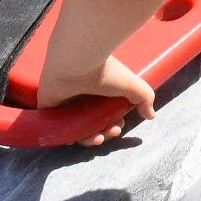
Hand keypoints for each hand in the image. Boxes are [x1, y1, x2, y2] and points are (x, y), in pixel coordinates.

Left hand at [35, 51, 155, 142]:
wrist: (78, 62)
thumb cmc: (106, 71)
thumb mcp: (132, 86)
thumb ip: (144, 98)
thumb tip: (151, 116)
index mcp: (98, 90)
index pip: (105, 113)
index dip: (113, 124)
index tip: (119, 125)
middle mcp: (81, 96)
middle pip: (92, 123)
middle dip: (105, 132)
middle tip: (111, 132)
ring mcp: (65, 102)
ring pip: (77, 129)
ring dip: (90, 138)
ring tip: (99, 138)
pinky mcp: (49, 108)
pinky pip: (58, 129)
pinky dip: (70, 137)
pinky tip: (81, 139)